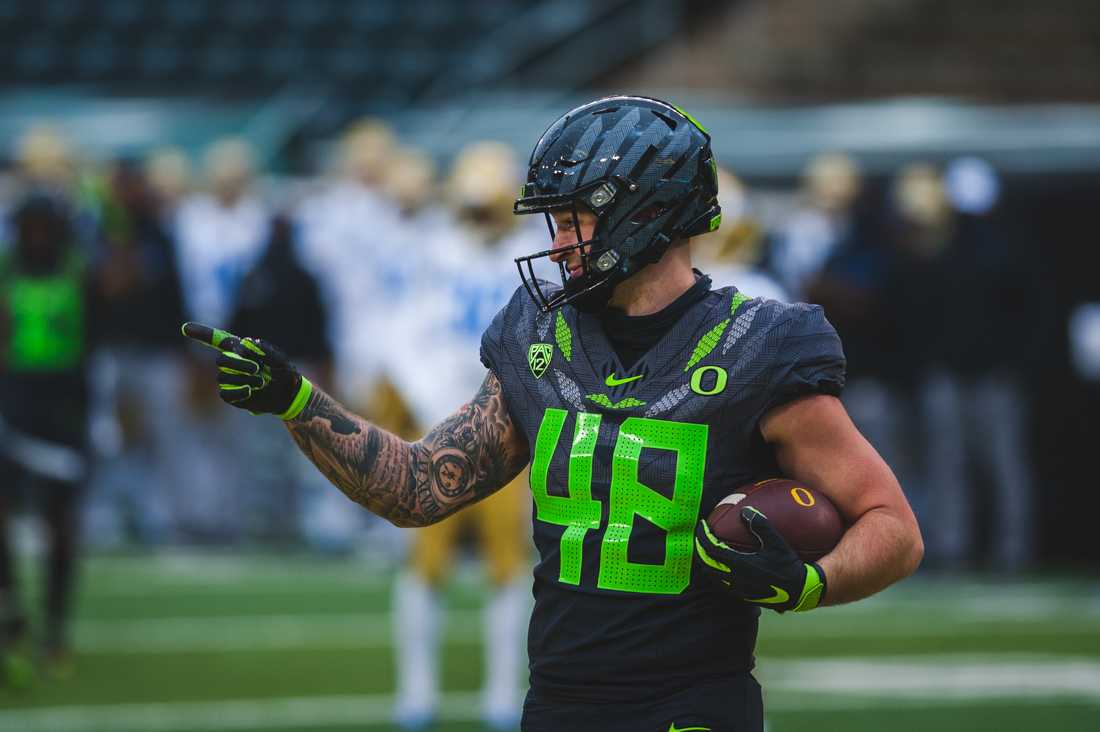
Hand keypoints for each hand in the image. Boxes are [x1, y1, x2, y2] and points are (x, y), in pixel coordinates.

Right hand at [181, 322, 311, 418]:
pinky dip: (238, 391)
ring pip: (223, 376)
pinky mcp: (232, 395)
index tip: (185, 328)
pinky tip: (250, 390)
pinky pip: (225, 393)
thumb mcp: (281, 360)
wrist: (288, 395)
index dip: (201, 333)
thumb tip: (246, 343)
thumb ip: (266, 350)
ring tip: (261, 381)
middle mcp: (232, 363)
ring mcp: (230, 379)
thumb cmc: (284, 373)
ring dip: (243, 377)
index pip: (218, 340)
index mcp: (241, 350)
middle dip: (237, 363)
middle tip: (257, 368)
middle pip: (221, 360)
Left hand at [694, 506, 825, 612]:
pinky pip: (721, 583)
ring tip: (705, 549)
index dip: (703, 536)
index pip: (712, 549)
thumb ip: (761, 526)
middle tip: (699, 536)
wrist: (799, 592)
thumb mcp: (777, 543)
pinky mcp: (742, 595)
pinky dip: (715, 571)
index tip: (702, 524)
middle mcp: (735, 578)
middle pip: (706, 563)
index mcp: (740, 564)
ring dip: (705, 561)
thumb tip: (746, 511)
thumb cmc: (789, 566)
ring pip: (712, 575)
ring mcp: (737, 589)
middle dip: (699, 548)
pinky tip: (721, 564)